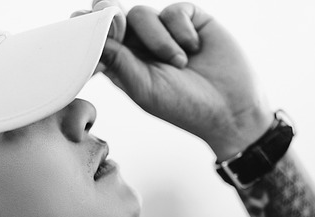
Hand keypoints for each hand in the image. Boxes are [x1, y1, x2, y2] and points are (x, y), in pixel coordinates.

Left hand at [98, 3, 272, 159]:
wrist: (231, 108)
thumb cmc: (184, 107)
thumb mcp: (145, 88)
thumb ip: (118, 61)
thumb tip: (93, 37)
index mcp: (123, 65)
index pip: (98, 39)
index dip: (89, 29)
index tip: (83, 25)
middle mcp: (140, 46)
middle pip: (114, 15)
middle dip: (112, 16)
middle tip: (119, 27)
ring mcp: (164, 31)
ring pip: (142, 14)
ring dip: (159, 39)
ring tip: (179, 64)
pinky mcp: (189, 20)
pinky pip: (174, 11)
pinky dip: (182, 30)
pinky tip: (195, 49)